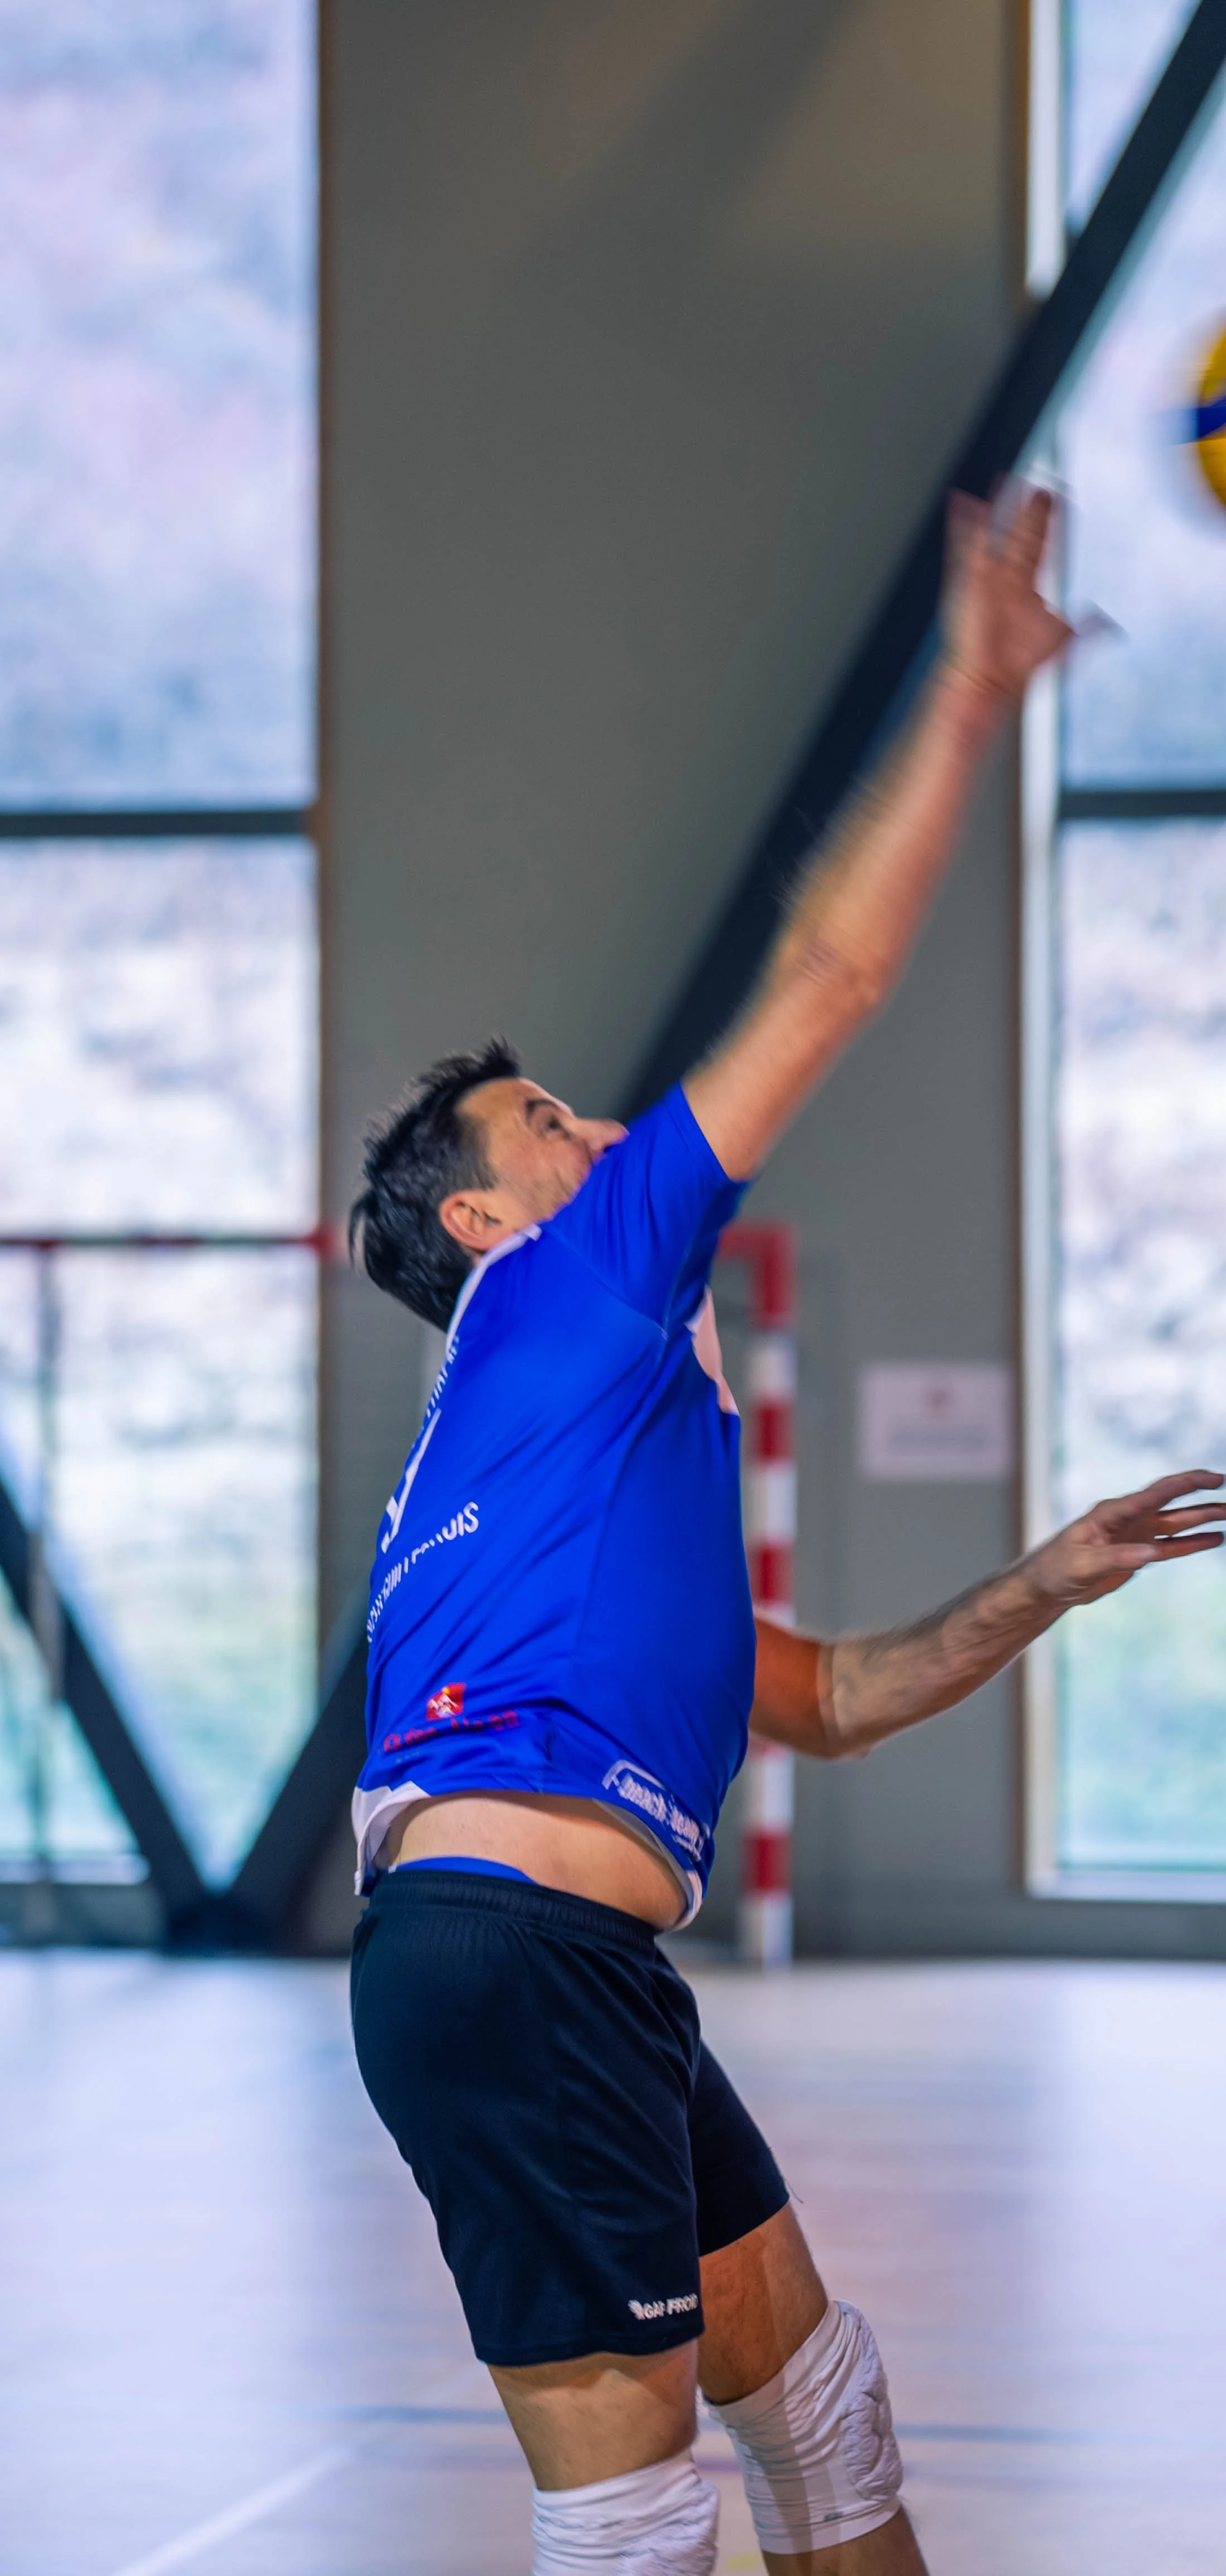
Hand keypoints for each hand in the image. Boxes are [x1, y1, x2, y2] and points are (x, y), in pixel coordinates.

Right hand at [940, 485, 1073, 705]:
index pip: (1044, 546)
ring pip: (998, 532)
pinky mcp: (969, 579)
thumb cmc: (1019, 666)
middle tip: (1043, 487)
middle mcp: (1008, 578)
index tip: (1061, 501)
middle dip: (1033, 511)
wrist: (989, 679)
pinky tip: (963, 500)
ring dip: (1004, 507)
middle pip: (1024, 534)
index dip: (1053, 525)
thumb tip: (1110, 624)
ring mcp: (988, 577)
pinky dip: (962, 522)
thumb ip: (1086, 629)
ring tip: (1008, 479)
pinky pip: (964, 544)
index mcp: (1028, 588)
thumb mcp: (1062, 642)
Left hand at [1026, 1470, 1225, 1609]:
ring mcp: (1134, 1535)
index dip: (1183, 1485)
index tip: (1211, 1478)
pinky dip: (1192, 1543)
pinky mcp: (1137, 1553)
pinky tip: (1214, 1539)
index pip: (1153, 1495)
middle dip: (1197, 1491)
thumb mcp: (1084, 1564)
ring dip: (1201, 1518)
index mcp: (1111, 1512)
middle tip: (1223, 1481)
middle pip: (1168, 1501)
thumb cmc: (1057, 1569)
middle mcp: (1127, 1518)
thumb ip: (1118, 1557)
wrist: (1047, 1586)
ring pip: (1175, 1523)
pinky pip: (1171, 1546)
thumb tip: (1152, 1553)